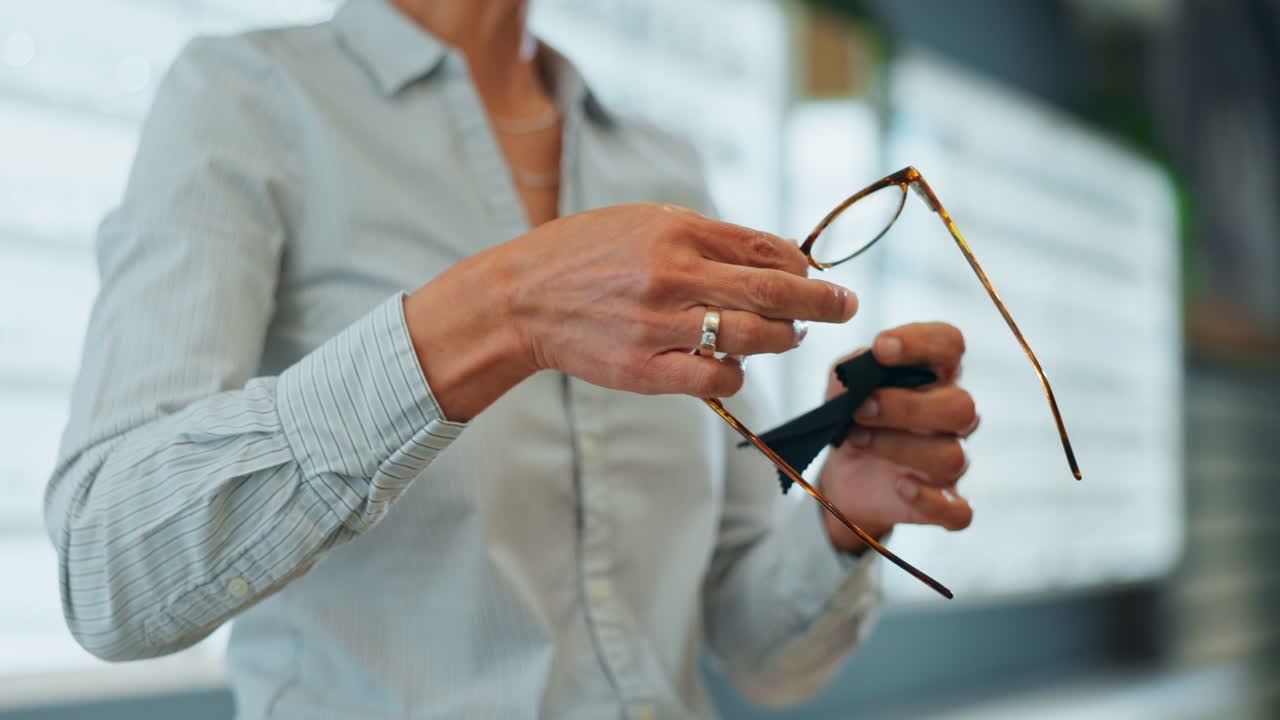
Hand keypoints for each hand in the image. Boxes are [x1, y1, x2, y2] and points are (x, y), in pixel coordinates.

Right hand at [404, 204, 857, 419]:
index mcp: (675, 230)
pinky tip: (734, 367)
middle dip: (821, 302)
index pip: (764, 248)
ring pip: (752, 338)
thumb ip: (705, 237)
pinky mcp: (644, 370)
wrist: (519, 299)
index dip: (803, 265)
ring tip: (787, 336)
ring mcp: (658, 325)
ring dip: (782, 338)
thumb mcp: (642, 222)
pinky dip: (737, 375)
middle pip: (773, 292)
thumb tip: (773, 255)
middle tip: (845, 308)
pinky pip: (717, 379)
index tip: (818, 275)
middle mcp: (671, 274)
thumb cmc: (584, 255)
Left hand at [818, 322, 977, 552]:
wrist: (843, 472)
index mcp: (935, 376)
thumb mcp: (844, 385)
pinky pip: (959, 510)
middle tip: (860, 407)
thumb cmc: (853, 416)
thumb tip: (865, 367)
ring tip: (857, 440)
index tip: (881, 347)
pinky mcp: (943, 502)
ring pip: (952, 455)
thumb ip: (856, 368)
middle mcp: (952, 416)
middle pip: (960, 406)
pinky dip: (930, 501)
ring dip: (898, 446)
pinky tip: (900, 487)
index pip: (951, 345)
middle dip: (905, 406)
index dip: (923, 342)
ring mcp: (951, 461)